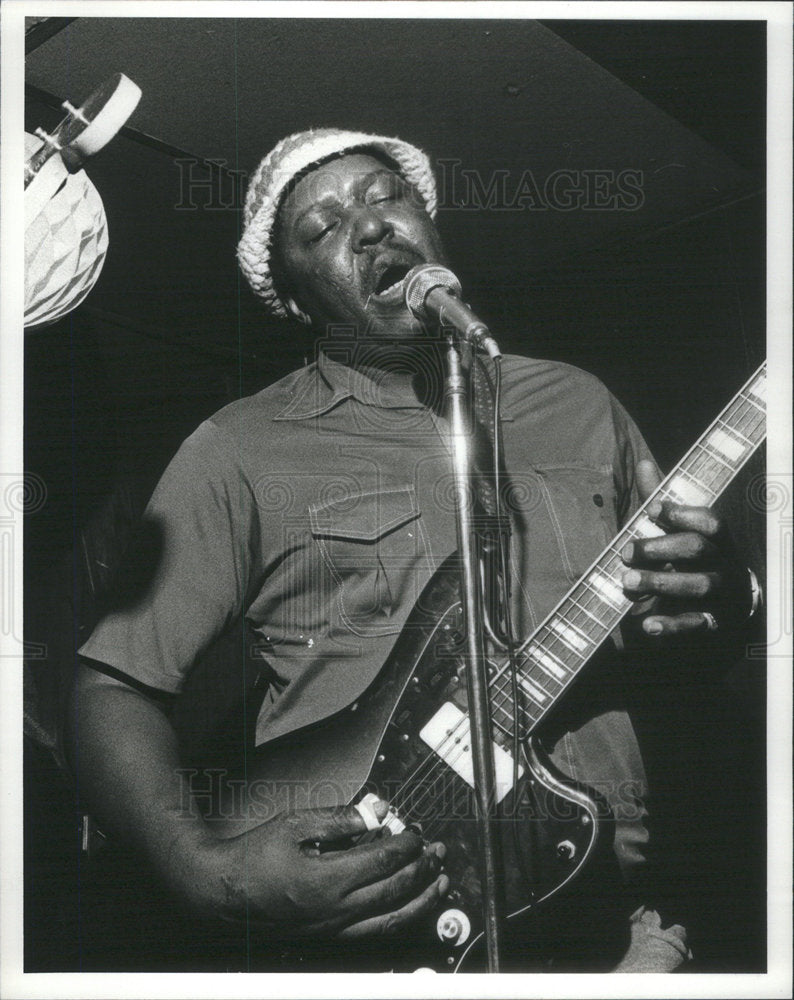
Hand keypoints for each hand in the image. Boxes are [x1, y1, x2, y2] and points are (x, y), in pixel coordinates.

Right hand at [198, 800, 447, 938]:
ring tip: (438, 883)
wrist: (219, 893)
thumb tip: (374, 813)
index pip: (384, 860)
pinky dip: (398, 919)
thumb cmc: (251, 859)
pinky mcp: (328, 937)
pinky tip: (407, 906)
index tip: (415, 831)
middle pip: (395, 891)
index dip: (407, 844)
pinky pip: (374, 933)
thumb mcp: (294, 824)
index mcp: (326, 880)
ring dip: (421, 900)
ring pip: (391, 921)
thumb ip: (338, 819)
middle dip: (422, 869)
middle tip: (436, 851)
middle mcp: (334, 911)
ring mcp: (332, 929)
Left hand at [620, 460, 751, 637]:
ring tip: (627, 582)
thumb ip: (662, 501)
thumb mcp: (681, 529)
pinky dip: (671, 625)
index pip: (709, 520)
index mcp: (718, 538)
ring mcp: (722, 593)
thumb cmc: (695, 557)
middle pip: (697, 550)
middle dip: (659, 548)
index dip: (681, 512)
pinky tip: (647, 625)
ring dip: (660, 582)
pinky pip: (696, 624)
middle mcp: (724, 562)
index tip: (649, 507)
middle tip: (626, 551)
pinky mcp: (715, 622)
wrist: (733, 602)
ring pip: (697, 585)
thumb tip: (643, 464)